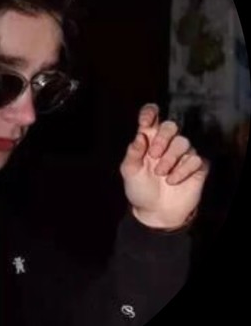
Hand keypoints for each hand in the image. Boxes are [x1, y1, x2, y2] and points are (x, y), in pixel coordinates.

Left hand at [119, 103, 209, 229]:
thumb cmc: (140, 189)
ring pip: (184, 142)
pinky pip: (196, 159)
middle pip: (171, 125)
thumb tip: (140, 135)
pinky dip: (182, 171)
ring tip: (161, 174)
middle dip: (162, 138)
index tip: (144, 122)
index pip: (151, 116)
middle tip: (153, 155)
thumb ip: (133, 152)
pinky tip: (172, 181)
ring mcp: (183, 154)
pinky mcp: (197, 166)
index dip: (150, 113)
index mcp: (148, 140)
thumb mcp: (129, 171)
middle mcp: (166, 143)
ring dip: (171, 158)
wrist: (155, 212)